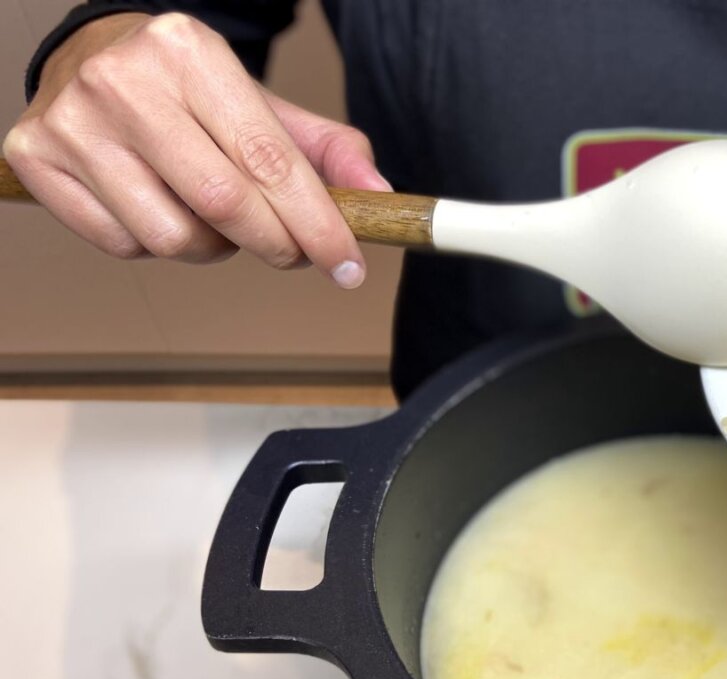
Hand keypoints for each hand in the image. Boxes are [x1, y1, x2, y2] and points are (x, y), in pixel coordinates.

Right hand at [2, 12, 389, 287]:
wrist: (96, 59)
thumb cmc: (192, 93)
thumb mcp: (264, 105)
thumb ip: (329, 150)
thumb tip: (380, 196)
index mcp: (190, 53)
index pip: (270, 162)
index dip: (318, 227)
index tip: (348, 266)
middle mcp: (123, 81)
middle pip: (224, 206)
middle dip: (275, 245)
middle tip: (292, 251)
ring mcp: (73, 122)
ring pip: (173, 238)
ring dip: (213, 249)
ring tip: (213, 216)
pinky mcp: (35, 159)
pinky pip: (123, 246)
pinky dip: (157, 246)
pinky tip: (162, 207)